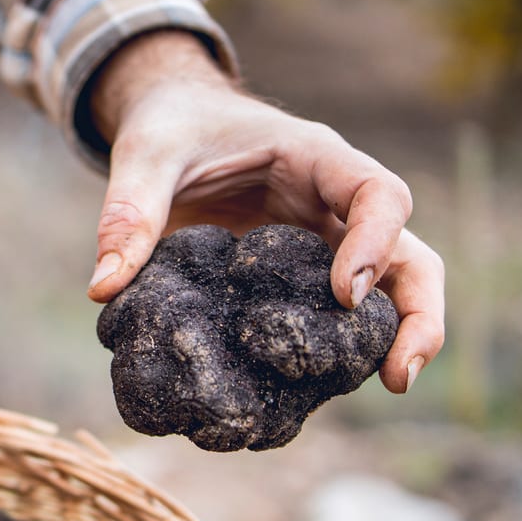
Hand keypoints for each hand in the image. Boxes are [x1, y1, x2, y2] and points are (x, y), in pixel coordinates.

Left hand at [87, 30, 444, 392]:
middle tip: (400, 375)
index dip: (374, 242)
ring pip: (391, 294)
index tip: (345, 295)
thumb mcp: (145, 155)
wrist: (173, 125)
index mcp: (315, 160)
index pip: (377, 193)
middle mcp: (336, 206)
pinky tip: (311, 395)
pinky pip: (334, 320)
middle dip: (418, 313)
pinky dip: (334, 355)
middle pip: (410, 255)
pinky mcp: (301, 281)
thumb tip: (103, 290)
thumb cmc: (171, 128)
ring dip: (397, 341)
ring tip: (389, 388)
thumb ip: (128, 212)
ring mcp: (326, 246)